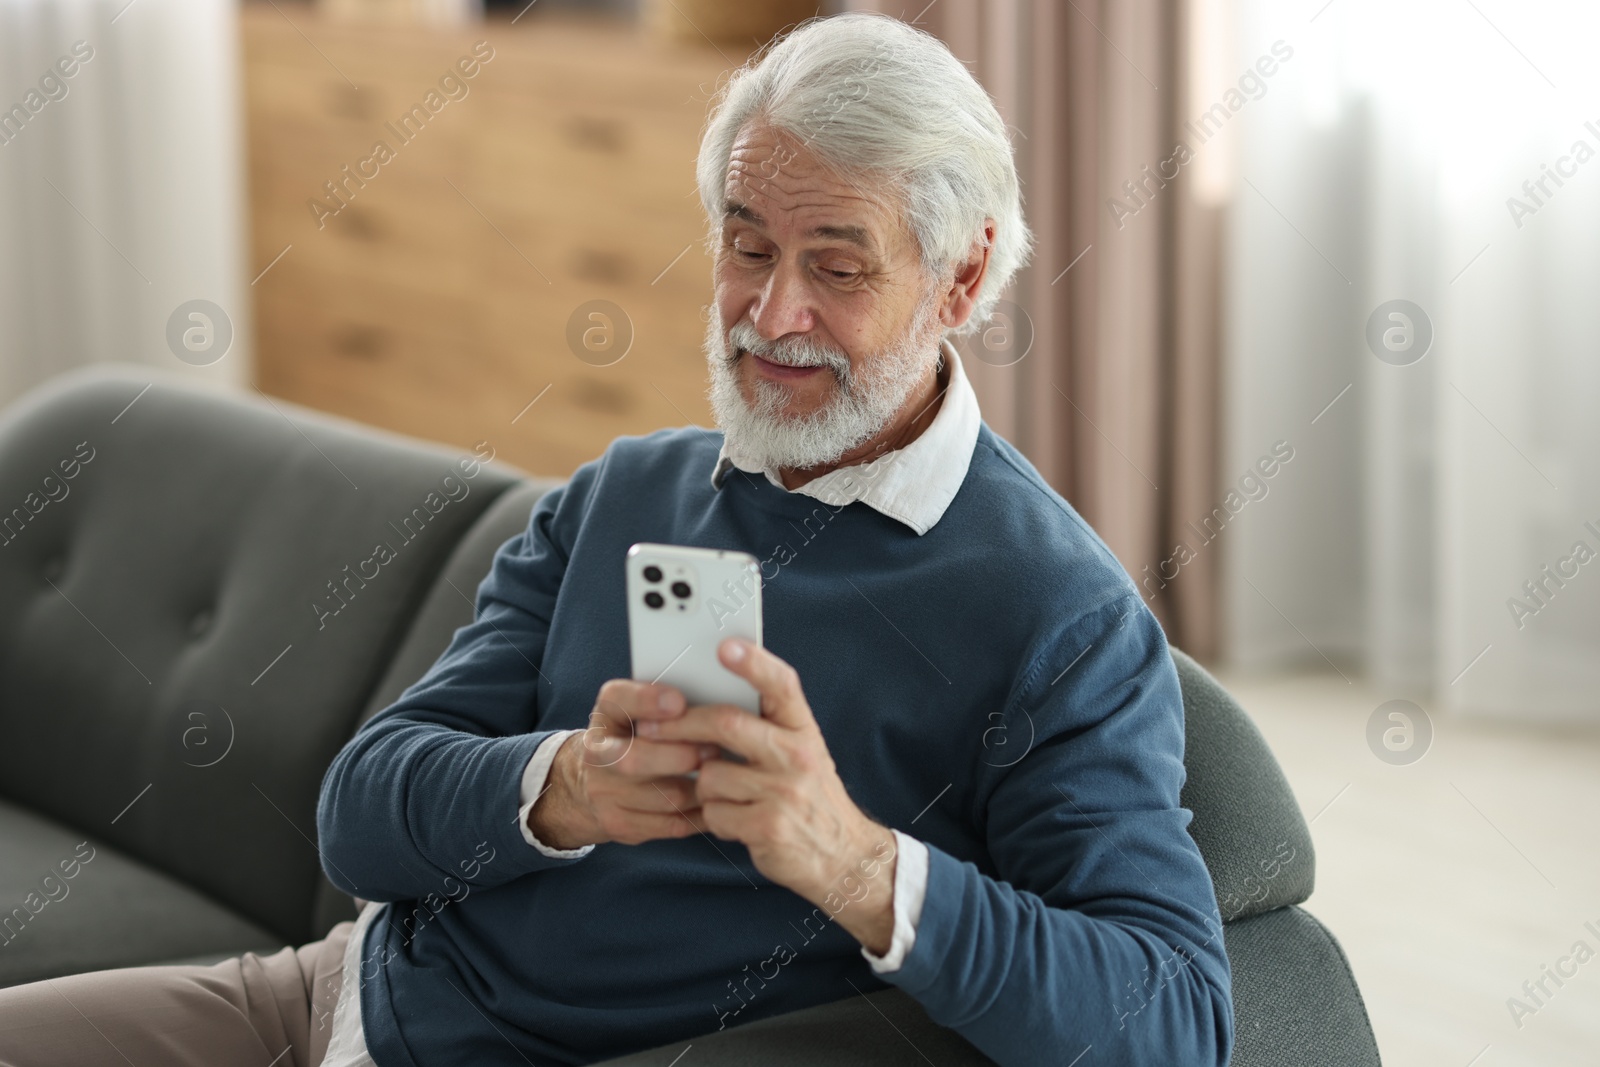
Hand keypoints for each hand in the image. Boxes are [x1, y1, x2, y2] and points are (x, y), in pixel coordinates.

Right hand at [528, 679, 719, 849]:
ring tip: (723, 775)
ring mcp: (605, 794)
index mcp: (605, 715)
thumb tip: (711, 709)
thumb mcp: (637, 712)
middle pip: (633, 759)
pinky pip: (673, 824)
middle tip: (713, 749)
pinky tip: (715, 801)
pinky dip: (701, 813)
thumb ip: (666, 705)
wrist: (590, 786)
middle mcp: (596, 755)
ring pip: (665, 797)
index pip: (615, 700)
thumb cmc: (631, 740)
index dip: (645, 700)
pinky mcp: (621, 825)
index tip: (678, 702)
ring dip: (702, 787)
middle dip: (680, 756)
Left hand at [639, 638, 898, 953]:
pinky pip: (715, 812)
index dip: (753, 662)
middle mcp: (798, 755)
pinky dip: (715, 818)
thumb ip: (766, 726)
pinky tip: (736, 820)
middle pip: (727, 723)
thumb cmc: (809, 796)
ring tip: (725, 795)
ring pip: (711, 774)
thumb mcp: (800, 753)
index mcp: (804, 729)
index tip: (724, 646)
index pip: (781, 684)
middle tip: (650, 728)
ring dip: (704, 788)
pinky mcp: (769, 826)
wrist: (843, 856)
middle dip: (681, 725)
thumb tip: (705, 699)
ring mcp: (785, 791)